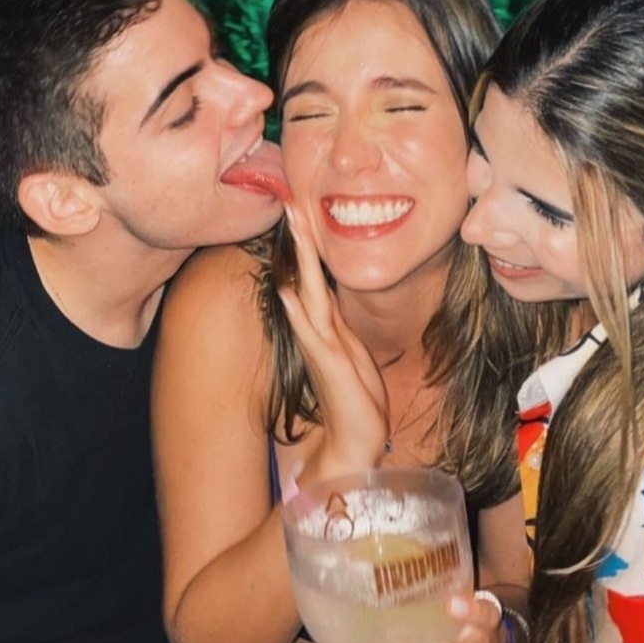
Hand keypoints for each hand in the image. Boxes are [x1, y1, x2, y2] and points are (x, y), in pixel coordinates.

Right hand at [277, 202, 390, 473]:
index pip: (315, 275)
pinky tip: (289, 292)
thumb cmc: (355, 398)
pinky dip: (298, 311)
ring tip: (294, 230)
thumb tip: (326, 301)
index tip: (303, 210)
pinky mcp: (330, 362)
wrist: (353, 439)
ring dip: (300, 262)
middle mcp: (318, 330)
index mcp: (327, 325)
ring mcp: (321, 345)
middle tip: (291, 203)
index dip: (310, 244)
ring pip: (306, 293)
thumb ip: (336, 326)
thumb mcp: (351, 352)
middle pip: (307, 274)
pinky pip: (312, 331)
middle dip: (301, 240)